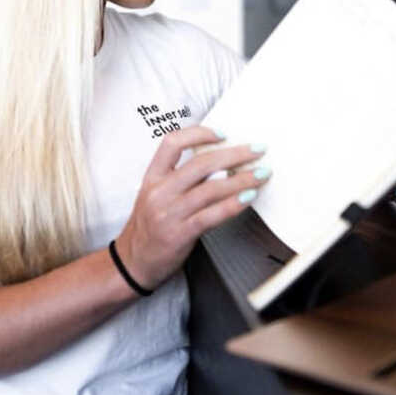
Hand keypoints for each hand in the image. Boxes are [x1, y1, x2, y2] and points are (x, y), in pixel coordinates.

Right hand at [114, 126, 270, 290]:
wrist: (134, 261)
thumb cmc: (150, 227)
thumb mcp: (156, 195)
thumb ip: (180, 179)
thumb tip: (220, 162)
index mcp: (152, 177)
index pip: (171, 143)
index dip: (198, 133)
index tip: (223, 133)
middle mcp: (159, 192)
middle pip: (200, 164)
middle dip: (234, 154)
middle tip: (257, 150)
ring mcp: (168, 213)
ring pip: (210, 189)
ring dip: (241, 179)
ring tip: (261, 174)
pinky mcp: (179, 234)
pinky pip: (211, 215)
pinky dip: (233, 204)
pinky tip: (248, 197)